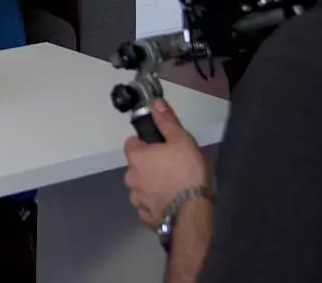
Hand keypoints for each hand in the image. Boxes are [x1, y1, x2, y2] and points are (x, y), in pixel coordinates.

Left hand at [123, 101, 209, 225]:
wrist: (191, 211)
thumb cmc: (186, 172)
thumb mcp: (181, 140)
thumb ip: (166, 122)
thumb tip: (155, 104)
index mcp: (135, 157)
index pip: (132, 143)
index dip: (146, 144)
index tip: (161, 147)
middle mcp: (130, 177)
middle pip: (136, 166)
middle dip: (149, 166)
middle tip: (171, 167)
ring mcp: (136, 199)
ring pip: (141, 187)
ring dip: (151, 186)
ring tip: (173, 187)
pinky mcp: (145, 216)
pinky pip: (147, 206)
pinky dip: (156, 203)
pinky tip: (170, 203)